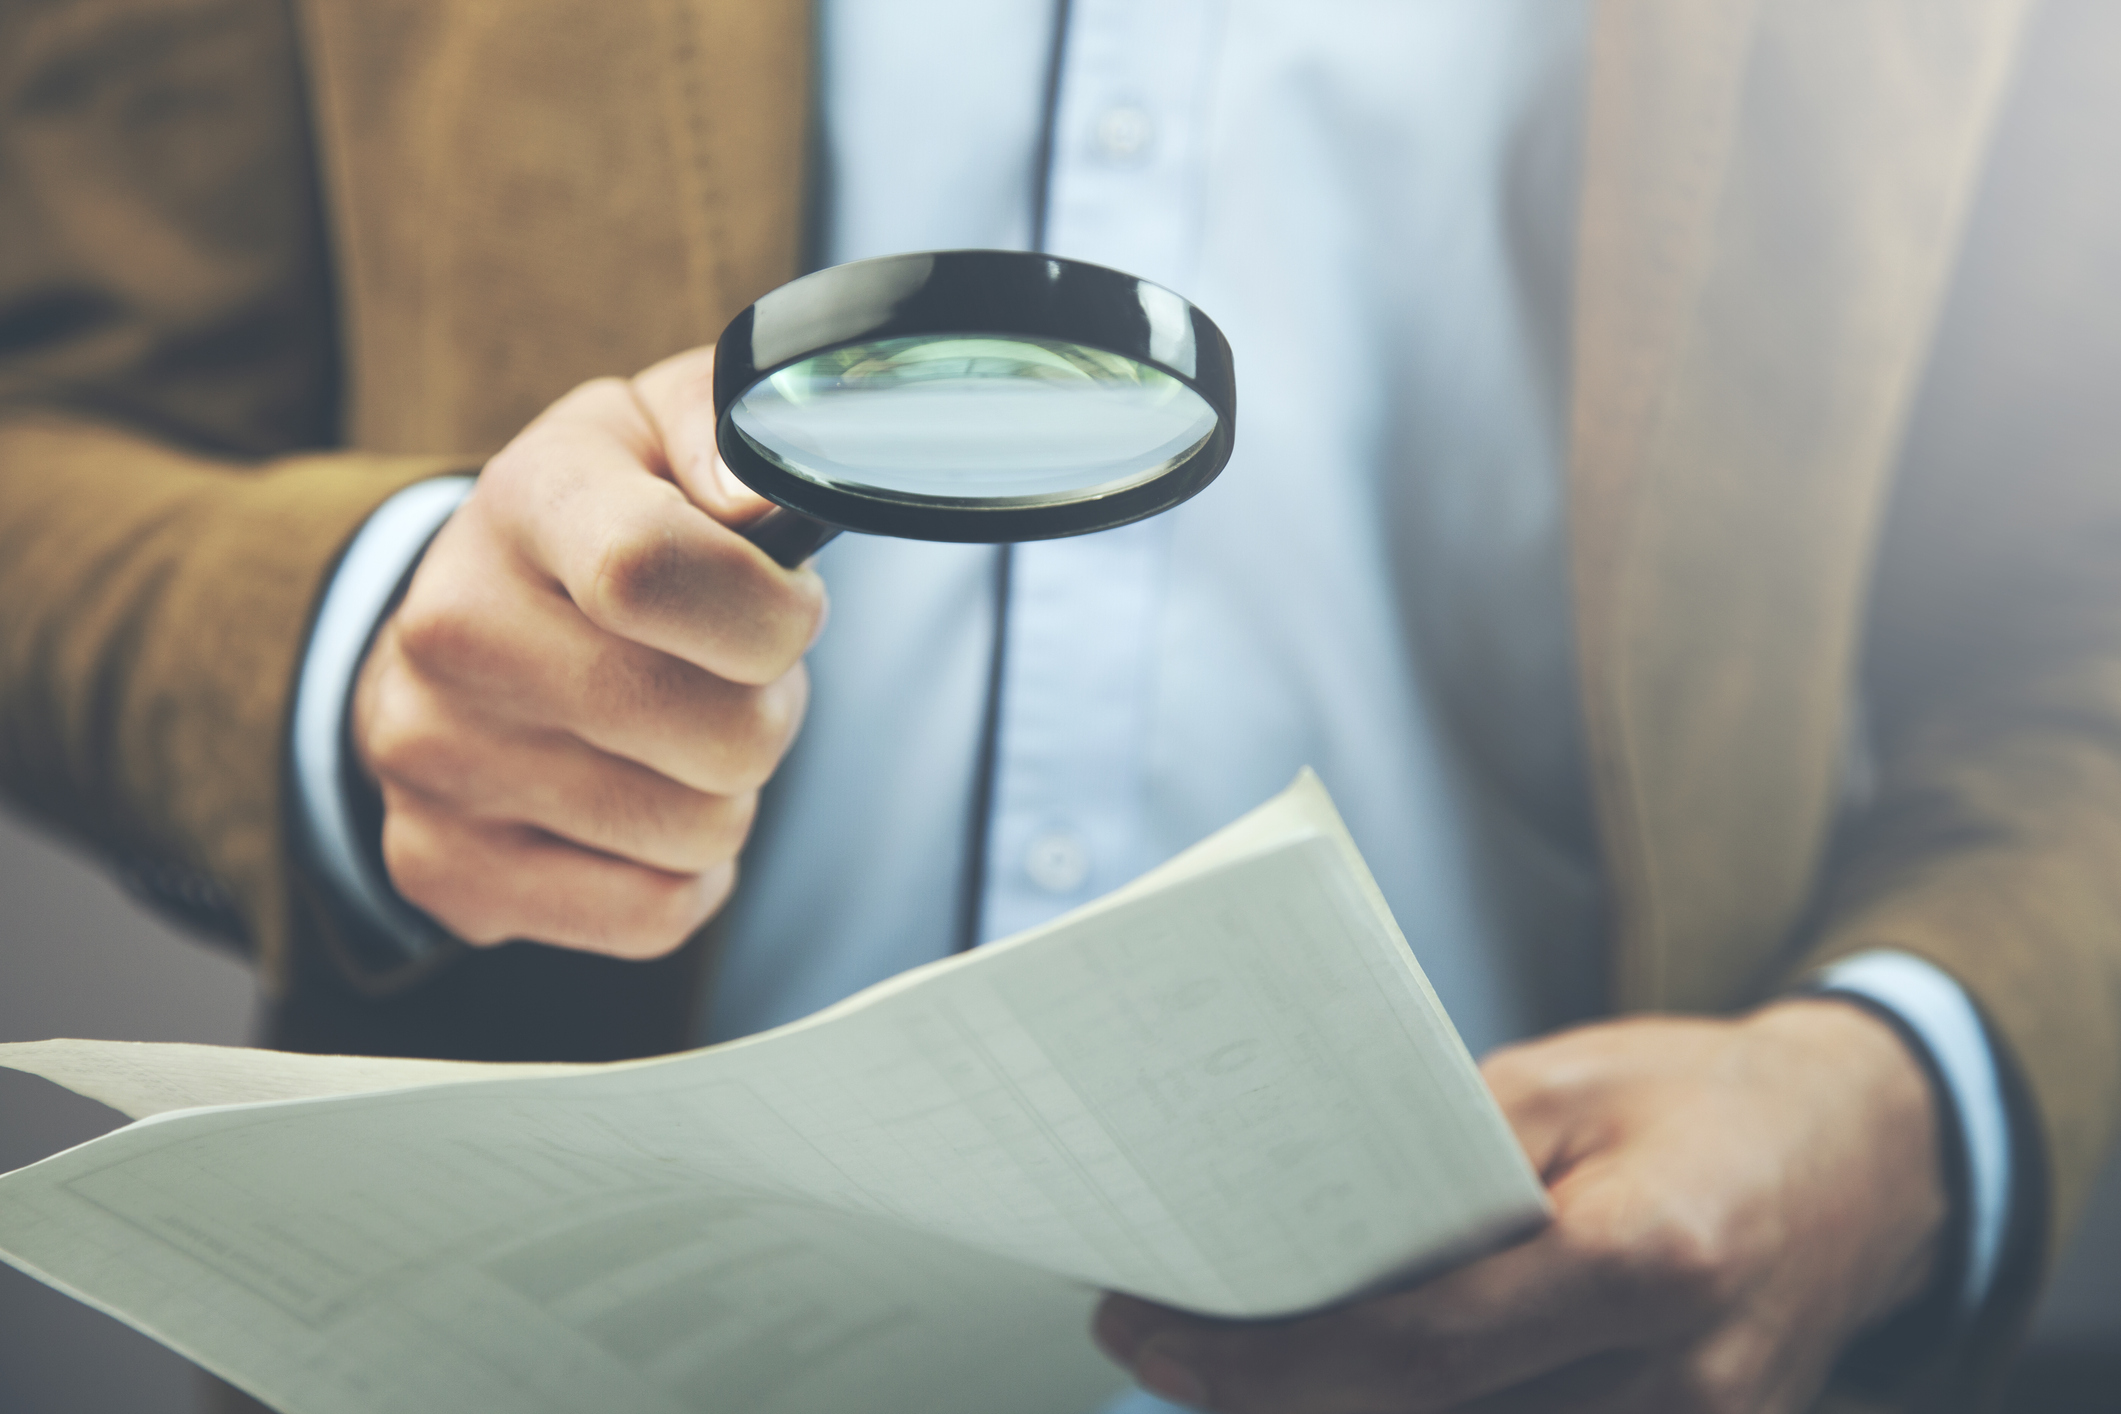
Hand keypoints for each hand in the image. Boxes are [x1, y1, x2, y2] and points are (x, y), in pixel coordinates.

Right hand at [351, 346, 824, 958]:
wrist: (448, 624)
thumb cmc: (594, 523)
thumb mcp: (658, 430)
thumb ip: (728, 434)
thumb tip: (764, 507)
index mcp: (527, 502)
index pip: (652, 573)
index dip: (772, 614)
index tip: (788, 609)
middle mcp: (455, 632)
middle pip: (718, 734)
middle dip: (768, 710)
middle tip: (730, 677)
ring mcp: (434, 760)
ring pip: (699, 833)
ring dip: (725, 793)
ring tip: (675, 735)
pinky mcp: (440, 868)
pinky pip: (650, 917)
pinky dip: (683, 877)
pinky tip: (644, 810)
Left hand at [1093, 1000, 1946, 1412]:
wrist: (1867, 1159)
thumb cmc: (1700, 1097)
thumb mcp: (1560, 1083)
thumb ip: (1434, 1170)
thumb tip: (1291, 1243)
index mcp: (1650, 1260)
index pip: (1415, 1352)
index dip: (1264, 1363)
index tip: (1149, 1335)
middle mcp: (1679, 1386)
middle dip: (1276, 1403)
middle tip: (1167, 1347)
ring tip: (1237, 1363)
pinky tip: (1355, 1378)